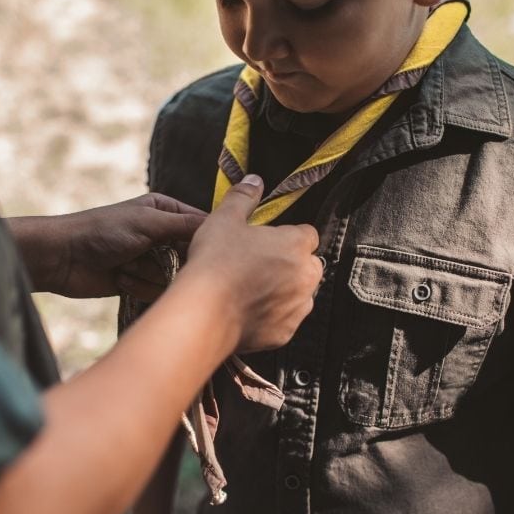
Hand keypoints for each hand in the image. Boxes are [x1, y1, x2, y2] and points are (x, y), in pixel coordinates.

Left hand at [9, 194, 205, 298]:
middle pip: (190, 256)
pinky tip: (119, 278)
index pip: (202, 226)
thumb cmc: (103, 231)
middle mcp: (161, 234)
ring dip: (148, 274)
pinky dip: (137, 286)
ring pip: (173, 278)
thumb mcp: (148, 222)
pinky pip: (155, 292)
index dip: (207, 241)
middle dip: (172, 262)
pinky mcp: (138, 282)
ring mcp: (150, 260)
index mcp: (165, 211)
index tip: (208, 252)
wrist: (63, 257)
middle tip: (155, 260)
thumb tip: (222, 226)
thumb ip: (186, 226)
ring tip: (125, 265)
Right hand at [178, 175, 321, 351]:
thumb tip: (255, 180)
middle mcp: (306, 277)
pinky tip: (248, 310)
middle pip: (308, 265)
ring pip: (300, 294)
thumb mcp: (224, 219)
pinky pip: (286, 320)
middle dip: (290, 264)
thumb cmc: (215, 262)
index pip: (307, 234)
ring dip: (284, 291)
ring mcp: (298, 307)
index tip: (266, 242)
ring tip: (251, 289)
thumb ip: (244, 197)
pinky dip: (273, 316)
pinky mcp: (286, 333)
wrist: (205, 312)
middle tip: (257, 265)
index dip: (286, 237)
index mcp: (297, 245)